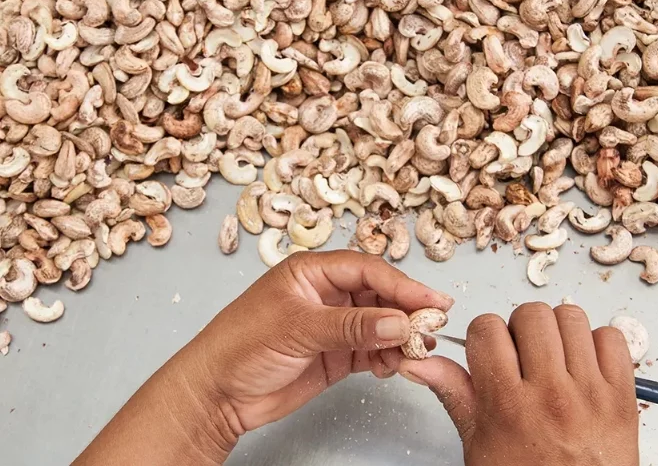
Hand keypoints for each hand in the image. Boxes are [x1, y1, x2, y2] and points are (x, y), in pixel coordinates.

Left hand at [190, 250, 452, 437]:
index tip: (432, 301)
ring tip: (416, 351)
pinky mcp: (336, 354)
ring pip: (380, 323)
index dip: (402, 284)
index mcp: (312, 272)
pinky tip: (393, 366)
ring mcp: (333, 325)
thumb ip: (351, 326)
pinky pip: (372, 351)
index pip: (367, 269)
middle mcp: (326, 294)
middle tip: (433, 327)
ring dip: (400, 336)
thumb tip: (400, 323)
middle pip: (379, 294)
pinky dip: (387, 358)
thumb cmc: (242, 345)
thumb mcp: (298, 328)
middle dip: (406, 310)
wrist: (218, 394)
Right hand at [392, 302, 638, 465]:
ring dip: (558, 331)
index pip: (487, 329)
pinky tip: (583, 366)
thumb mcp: (478, 444)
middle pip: (530, 315)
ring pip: (571, 317)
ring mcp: (591, 392)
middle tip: (522, 355)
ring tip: (553, 359)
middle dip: (520, 329)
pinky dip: (597, 344)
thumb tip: (418, 363)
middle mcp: (550, 394)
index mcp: (508, 404)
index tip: (490, 351)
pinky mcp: (623, 396)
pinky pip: (612, 337)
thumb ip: (453, 393)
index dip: (484, 336)